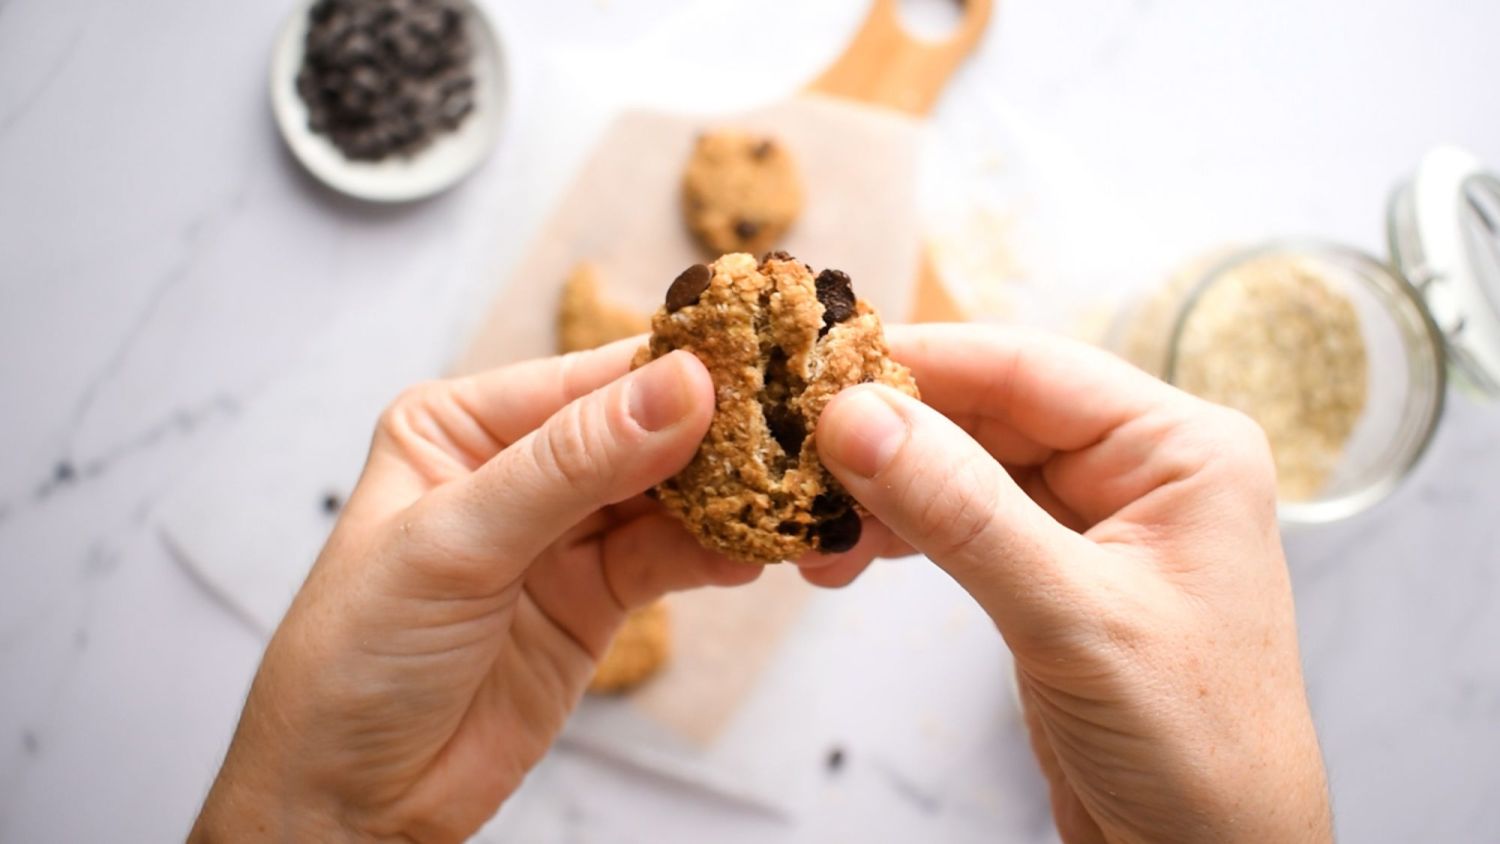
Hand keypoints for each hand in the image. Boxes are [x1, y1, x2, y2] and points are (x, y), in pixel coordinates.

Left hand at [191, 341, 756, 842]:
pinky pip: (670, 560)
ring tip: (784, 494)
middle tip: (785, 432)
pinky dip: (713, 555)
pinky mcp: (596, 598)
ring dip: (724, 498)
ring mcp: (561, 536)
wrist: (353, 800)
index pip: (583, 382)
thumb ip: (571, 465)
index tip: (747, 370)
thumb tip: (677, 388)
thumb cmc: (353, 660)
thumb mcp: (455, 544)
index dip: (666, 375)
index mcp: (461, 426)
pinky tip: (751, 553)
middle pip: (637, 432)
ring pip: (665, 496)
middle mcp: (516, 468)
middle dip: (709, 436)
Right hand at [812, 324, 1330, 843]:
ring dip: (884, 489)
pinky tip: (847, 553)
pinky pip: (962, 524)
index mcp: (1181, 449)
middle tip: (794, 446)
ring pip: (965, 469)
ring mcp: (1096, 522)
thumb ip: (962, 512)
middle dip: (890, 433)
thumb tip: (858, 417)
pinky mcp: (1055, 573)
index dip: (921, 361)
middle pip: (989, 413)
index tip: (821, 366)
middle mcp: (1141, 469)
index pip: (1030, 368)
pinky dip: (901, 535)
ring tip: (810, 518)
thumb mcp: (1072, 617)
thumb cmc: (1197, 747)